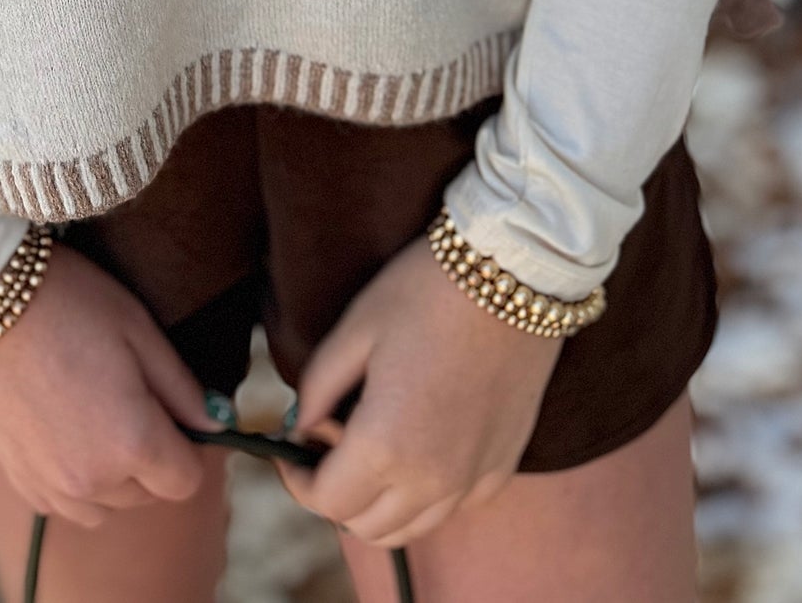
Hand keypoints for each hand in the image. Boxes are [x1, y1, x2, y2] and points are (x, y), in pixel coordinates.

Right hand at [0, 243, 210, 526]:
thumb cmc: (67, 302)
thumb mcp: (139, 329)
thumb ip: (182, 388)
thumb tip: (215, 423)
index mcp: (132, 442)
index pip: (187, 479)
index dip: (189, 445)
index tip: (174, 410)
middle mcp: (93, 479)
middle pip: (148, 493)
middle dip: (151, 454)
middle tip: (129, 395)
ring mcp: (51, 485)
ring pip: (108, 504)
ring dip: (114, 473)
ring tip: (96, 413)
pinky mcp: (19, 479)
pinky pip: (66, 502)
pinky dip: (75, 478)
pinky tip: (64, 427)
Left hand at [280, 231, 564, 548]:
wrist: (512, 275)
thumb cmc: (425, 293)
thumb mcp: (354, 330)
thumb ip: (318, 388)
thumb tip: (301, 426)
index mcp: (385, 445)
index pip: (325, 500)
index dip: (297, 479)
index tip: (289, 448)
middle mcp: (432, 479)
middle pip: (366, 526)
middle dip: (335, 493)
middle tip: (327, 441)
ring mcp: (472, 479)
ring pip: (410, 527)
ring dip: (378, 502)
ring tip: (369, 444)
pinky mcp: (501, 468)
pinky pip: (451, 507)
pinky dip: (424, 495)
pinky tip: (417, 444)